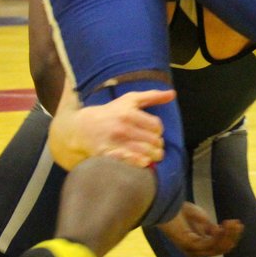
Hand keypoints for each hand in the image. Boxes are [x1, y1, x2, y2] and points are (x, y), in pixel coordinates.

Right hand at [47, 88, 174, 169]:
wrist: (82, 128)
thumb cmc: (110, 112)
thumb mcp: (130, 100)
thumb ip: (152, 96)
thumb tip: (173, 93)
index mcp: (129, 113)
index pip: (157, 126)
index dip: (158, 130)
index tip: (153, 132)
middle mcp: (123, 128)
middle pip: (154, 141)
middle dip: (157, 144)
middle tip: (152, 144)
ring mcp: (116, 143)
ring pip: (147, 154)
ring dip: (153, 155)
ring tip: (150, 154)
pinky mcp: (109, 155)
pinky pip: (132, 162)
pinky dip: (141, 163)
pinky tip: (142, 161)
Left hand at [155, 202, 243, 256]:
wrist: (165, 206)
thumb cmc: (180, 211)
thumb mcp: (200, 218)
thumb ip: (210, 227)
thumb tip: (221, 232)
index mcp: (199, 246)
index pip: (221, 246)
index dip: (231, 236)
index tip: (238, 223)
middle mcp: (196, 252)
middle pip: (221, 249)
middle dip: (232, 236)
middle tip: (238, 223)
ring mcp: (193, 250)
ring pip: (218, 248)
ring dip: (227, 236)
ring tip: (233, 223)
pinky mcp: (190, 245)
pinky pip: (210, 244)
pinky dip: (218, 236)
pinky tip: (222, 227)